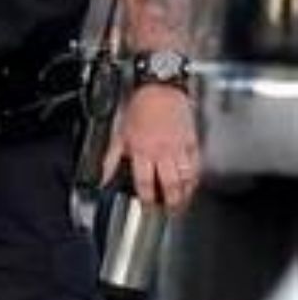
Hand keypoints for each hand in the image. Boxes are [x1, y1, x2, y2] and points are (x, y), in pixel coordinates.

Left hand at [103, 84, 200, 212]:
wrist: (161, 88)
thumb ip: (110, 158)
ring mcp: (179, 147)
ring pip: (186, 177)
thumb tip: (102, 177)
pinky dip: (195, 177)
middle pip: (169, 184)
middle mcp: (161, 151)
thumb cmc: (139, 107)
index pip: (144, 181)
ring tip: (182, 202)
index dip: (147, 197)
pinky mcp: (193, 142)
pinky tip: (192, 183)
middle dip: (171, 201)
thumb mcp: (118, 132)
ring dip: (185, 193)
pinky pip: (196, 165)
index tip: (148, 205)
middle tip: (170, 211)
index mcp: (141, 149)